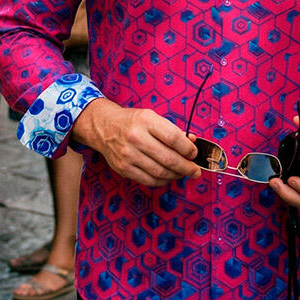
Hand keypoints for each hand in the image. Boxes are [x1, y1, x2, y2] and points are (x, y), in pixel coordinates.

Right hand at [72, 98, 200, 188]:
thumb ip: (172, 130)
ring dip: (176, 175)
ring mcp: (128, 155)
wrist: (104, 127)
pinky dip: (163, 181)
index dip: (188, 149)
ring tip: (183, 173)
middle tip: (195, 170)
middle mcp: (136, 137)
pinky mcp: (124, 169)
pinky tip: (169, 177)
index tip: (194, 153)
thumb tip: (192, 143)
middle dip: (186, 167)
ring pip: (160, 172)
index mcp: (146, 120)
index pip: (173, 138)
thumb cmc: (132, 121)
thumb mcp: (152, 117)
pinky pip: (149, 180)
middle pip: (168, 158)